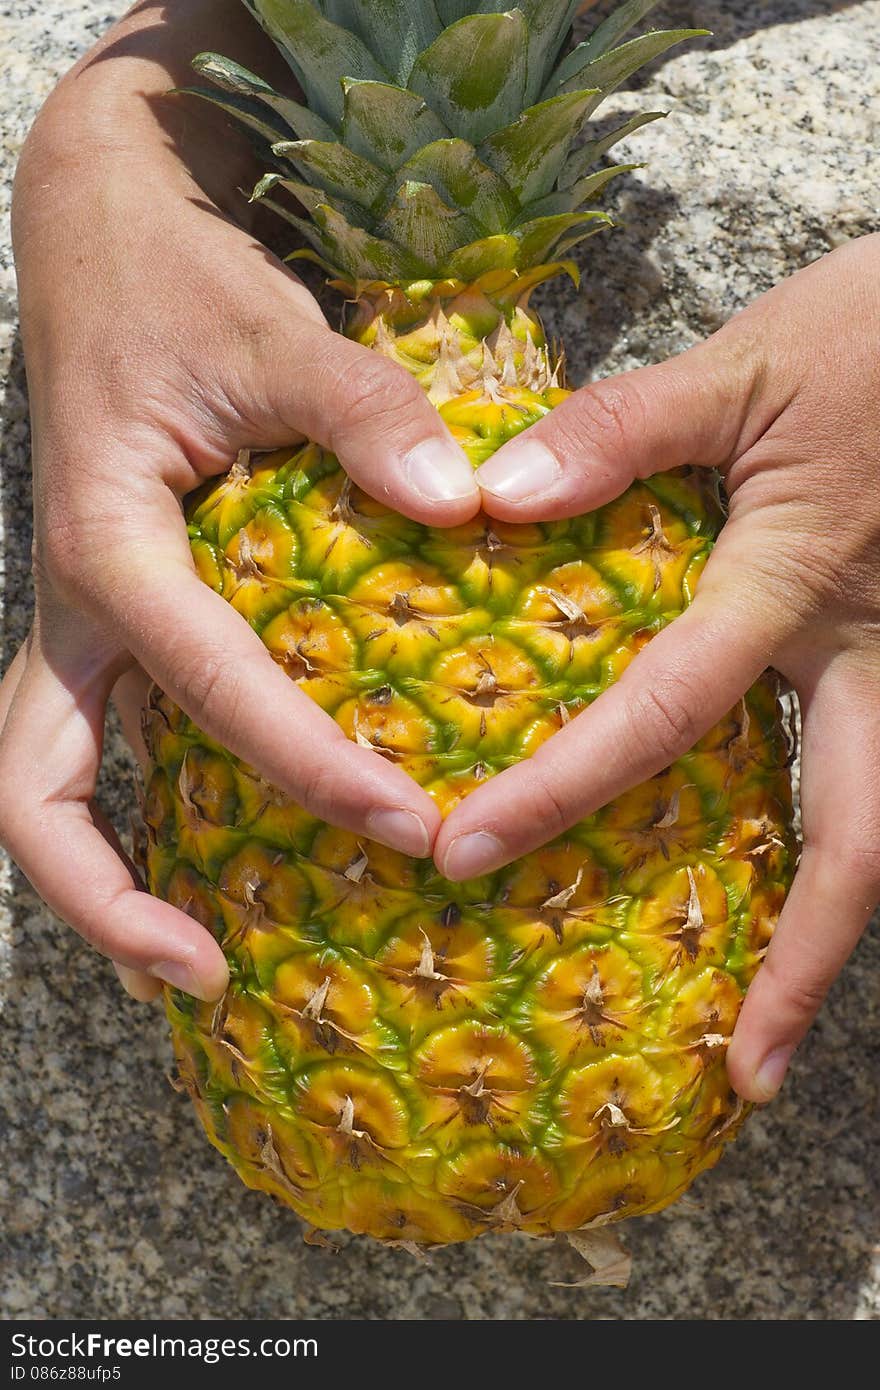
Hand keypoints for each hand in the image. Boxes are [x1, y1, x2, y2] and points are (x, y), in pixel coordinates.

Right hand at [0, 1, 477, 1004]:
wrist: (104, 241)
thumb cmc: (181, 284)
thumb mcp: (273, 330)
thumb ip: (362, 410)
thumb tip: (465, 506)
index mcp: (109, 544)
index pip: (209, 684)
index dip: (309, 766)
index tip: (411, 826)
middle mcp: (75, 604)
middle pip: (34, 790)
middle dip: (105, 897)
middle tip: (208, 975)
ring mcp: (82, 622)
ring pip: (45, 782)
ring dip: (101, 883)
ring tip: (199, 963)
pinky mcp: (112, 621)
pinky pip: (106, 743)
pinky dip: (144, 815)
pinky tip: (230, 858)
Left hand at [434, 233, 879, 1102]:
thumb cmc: (872, 332)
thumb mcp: (740, 365)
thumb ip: (619, 432)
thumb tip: (488, 498)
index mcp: (796, 585)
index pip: (664, 709)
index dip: (565, 788)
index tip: (471, 858)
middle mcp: (872, 653)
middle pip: (855, 838)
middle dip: (805, 962)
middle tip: (747, 1073)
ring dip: (838, 932)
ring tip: (780, 1031)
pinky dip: (850, 844)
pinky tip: (799, 898)